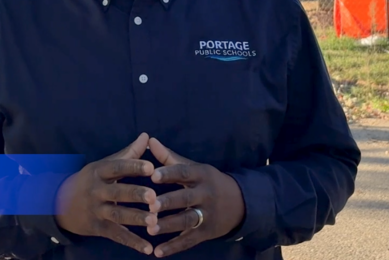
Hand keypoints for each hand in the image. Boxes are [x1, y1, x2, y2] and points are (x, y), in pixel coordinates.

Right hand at [54, 132, 158, 254]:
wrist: (58, 203)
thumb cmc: (90, 180)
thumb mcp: (104, 165)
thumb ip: (128, 153)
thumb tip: (147, 136)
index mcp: (99, 172)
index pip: (117, 167)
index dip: (133, 166)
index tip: (151, 167)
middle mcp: (96, 191)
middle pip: (117, 193)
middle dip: (135, 194)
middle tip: (154, 196)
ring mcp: (96, 211)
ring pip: (117, 215)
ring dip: (136, 219)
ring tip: (154, 221)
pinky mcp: (97, 228)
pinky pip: (116, 236)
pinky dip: (132, 242)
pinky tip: (148, 248)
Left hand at [146, 138, 245, 256]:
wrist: (240, 202)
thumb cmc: (207, 181)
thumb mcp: (194, 167)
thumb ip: (169, 157)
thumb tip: (149, 140)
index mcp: (201, 175)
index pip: (184, 172)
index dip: (169, 173)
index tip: (153, 175)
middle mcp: (206, 194)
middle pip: (186, 198)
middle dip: (169, 202)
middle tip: (151, 205)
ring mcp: (208, 214)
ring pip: (188, 220)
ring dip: (169, 226)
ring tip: (150, 230)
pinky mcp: (207, 232)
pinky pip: (190, 240)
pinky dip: (174, 247)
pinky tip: (158, 252)